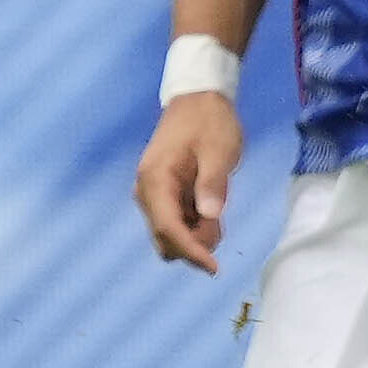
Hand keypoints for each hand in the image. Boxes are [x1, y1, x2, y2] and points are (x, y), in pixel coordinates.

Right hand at [136, 93, 244, 271]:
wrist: (199, 99)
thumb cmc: (210, 122)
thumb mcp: (218, 150)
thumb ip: (212, 183)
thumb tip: (209, 216)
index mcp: (155, 180)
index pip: (168, 227)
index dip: (190, 251)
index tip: (214, 268)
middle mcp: (146, 191)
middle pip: (165, 237)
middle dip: (194, 243)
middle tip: (221, 224)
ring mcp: (152, 193)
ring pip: (170, 233)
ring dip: (195, 234)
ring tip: (217, 210)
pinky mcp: (162, 193)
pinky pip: (175, 221)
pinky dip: (194, 224)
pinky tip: (210, 208)